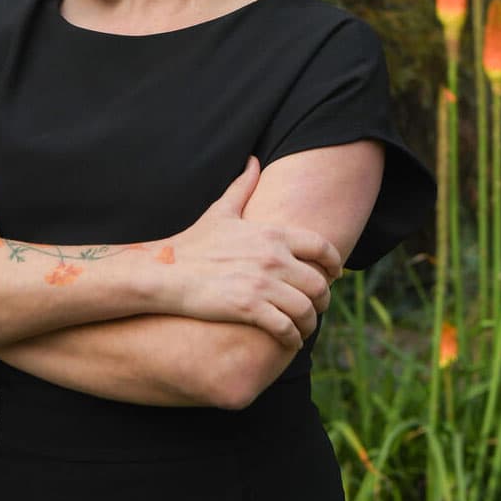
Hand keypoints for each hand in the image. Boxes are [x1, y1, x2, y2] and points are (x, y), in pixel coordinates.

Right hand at [171, 157, 340, 348]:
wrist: (166, 272)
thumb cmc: (193, 243)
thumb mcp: (221, 211)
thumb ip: (242, 186)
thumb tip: (254, 161)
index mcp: (271, 234)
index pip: (321, 246)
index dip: (334, 263)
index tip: (335, 274)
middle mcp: (272, 257)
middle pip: (319, 283)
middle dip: (324, 299)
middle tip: (318, 306)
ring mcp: (262, 284)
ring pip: (307, 309)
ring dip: (311, 323)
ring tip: (305, 327)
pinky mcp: (250, 308)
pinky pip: (287, 328)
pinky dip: (293, 338)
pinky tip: (289, 339)